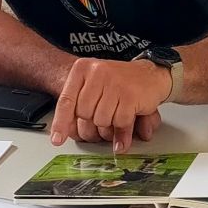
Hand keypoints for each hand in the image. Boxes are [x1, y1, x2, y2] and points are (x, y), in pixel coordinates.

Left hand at [51, 59, 170, 152]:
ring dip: (110, 122)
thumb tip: (66, 132)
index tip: (57, 139)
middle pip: (84, 114)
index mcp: (82, 68)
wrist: (150, 74)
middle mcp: (97, 72)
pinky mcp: (129, 95)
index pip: (66, 100)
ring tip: (118, 109)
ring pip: (101, 120)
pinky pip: (119, 122)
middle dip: (94, 119)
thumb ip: (78, 104)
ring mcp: (114, 83)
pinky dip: (124, 125)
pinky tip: (129, 112)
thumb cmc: (119, 82)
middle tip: (106, 109)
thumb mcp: (93, 86)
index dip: (61, 122)